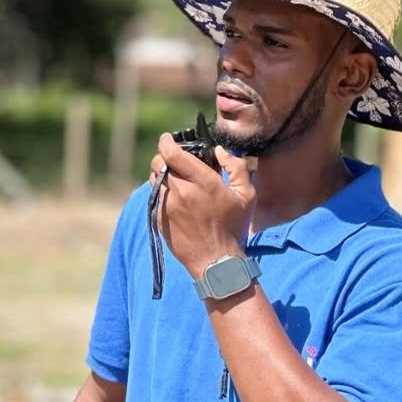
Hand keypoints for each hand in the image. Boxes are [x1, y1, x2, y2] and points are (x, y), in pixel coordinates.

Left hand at [149, 135, 256, 278]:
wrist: (216, 262)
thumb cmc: (234, 228)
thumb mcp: (247, 196)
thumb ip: (236, 167)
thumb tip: (220, 151)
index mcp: (203, 182)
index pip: (172, 153)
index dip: (166, 141)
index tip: (167, 139)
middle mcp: (181, 192)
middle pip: (159, 163)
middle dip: (165, 158)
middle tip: (175, 161)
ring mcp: (167, 206)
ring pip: (154, 179)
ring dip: (162, 174)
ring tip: (176, 180)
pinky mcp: (159, 219)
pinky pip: (155, 196)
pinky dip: (162, 192)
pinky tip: (176, 199)